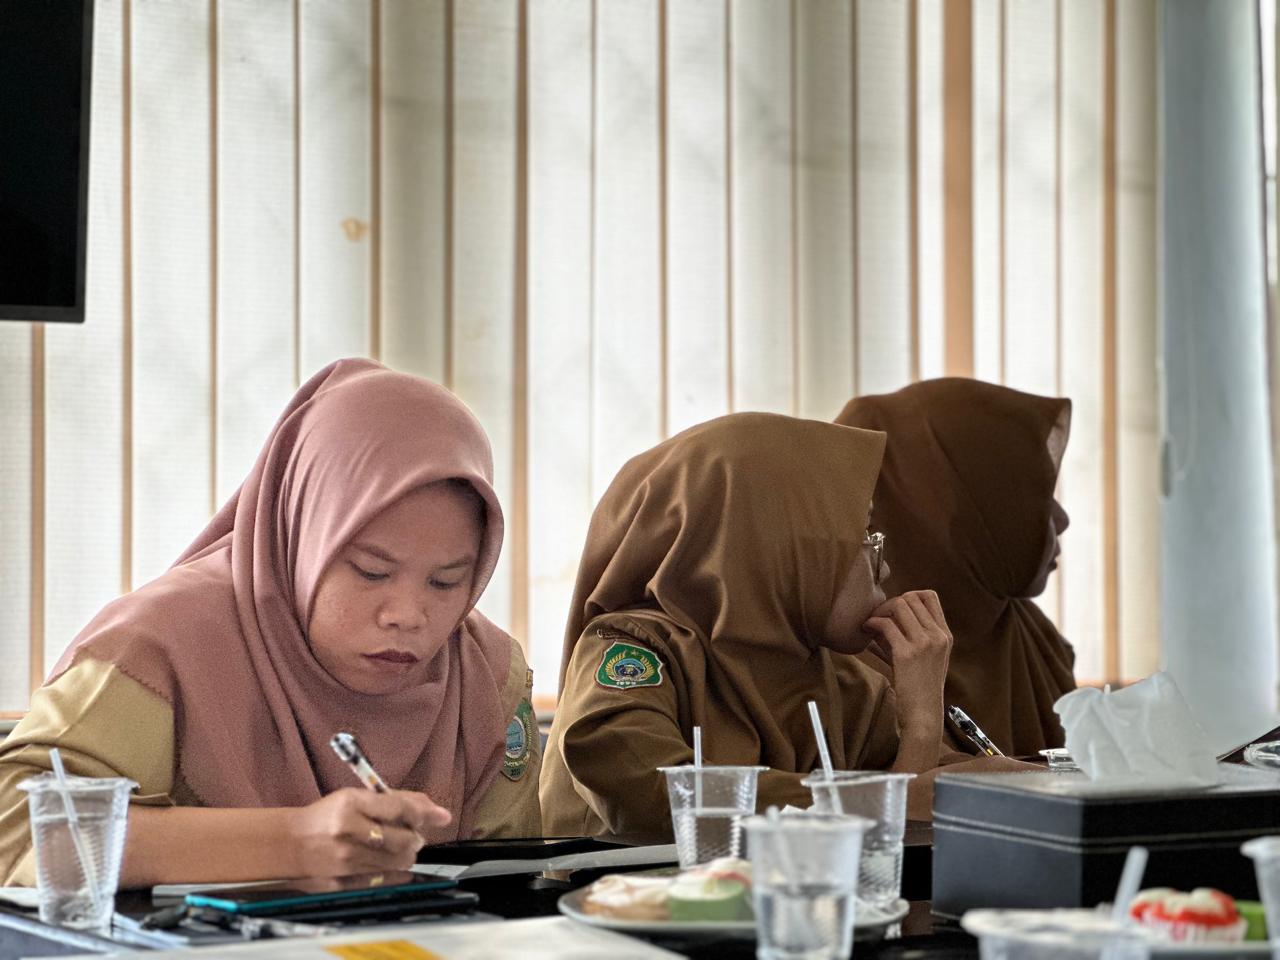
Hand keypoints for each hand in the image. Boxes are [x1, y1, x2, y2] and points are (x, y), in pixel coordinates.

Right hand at [288, 787, 451, 876]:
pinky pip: (384, 878)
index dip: (424, 812)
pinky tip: (386, 862)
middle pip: (403, 838)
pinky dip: (393, 870)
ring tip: (396, 847)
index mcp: (350, 804)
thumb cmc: (327, 817)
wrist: (290, 844)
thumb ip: (395, 800)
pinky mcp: (343, 881)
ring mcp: (345, 859)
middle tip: (412, 834)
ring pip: (398, 861)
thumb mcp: (356, 797)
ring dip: (406, 854)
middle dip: (415, 837)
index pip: (399, 808)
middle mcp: (348, 831)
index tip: (441, 816)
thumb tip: (435, 811)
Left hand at [862, 590, 952, 729]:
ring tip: (871, 623)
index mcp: (944, 635)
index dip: (908, 596)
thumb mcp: (920, 658)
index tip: (894, 610)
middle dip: (890, 603)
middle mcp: (938, 636)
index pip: (930, 596)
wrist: (924, 715)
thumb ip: (905, 637)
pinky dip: (873, 623)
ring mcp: (925, 644)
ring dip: (880, 611)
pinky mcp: (907, 654)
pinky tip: (866, 630)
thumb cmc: (918, 688)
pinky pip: (886, 624)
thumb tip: (878, 621)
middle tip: (877, 616)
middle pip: (912, 597)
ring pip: (899, 605)